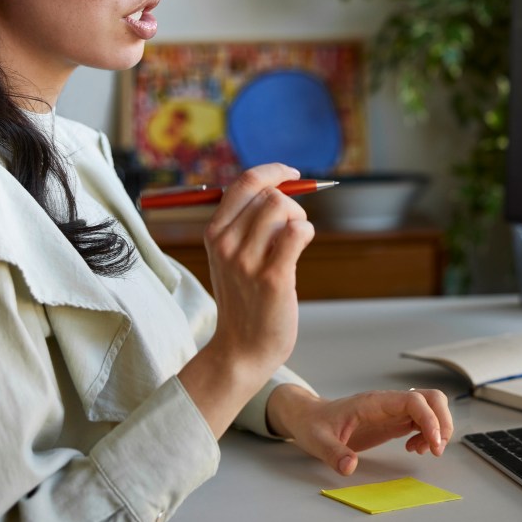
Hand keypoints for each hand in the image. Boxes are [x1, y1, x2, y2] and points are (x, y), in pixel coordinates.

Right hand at [194, 164, 314, 399]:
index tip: (291, 174)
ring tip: (294, 244)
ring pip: (284, 209)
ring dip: (299, 219)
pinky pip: (297, 232)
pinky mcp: (272, 278)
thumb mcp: (232, 256)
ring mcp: (247, 261)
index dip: (273, 172)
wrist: (242, 349)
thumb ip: (246, 223)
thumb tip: (278, 186)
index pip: (244, 183)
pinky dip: (306, 232)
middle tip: (293, 228)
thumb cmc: (245, 299)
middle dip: (291, 203)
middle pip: (269, 194)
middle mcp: (226, 244)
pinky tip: (302, 247)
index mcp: (215, 234)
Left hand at [266, 385, 453, 475]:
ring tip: (423, 450)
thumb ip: (334, 453)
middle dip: (442, 422)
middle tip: (435, 449)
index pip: (414, 400)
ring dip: (438, 429)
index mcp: (374, 402)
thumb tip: (350, 466)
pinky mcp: (394, 421)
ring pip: (431, 408)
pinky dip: (428, 434)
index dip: (429, 419)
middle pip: (431, 398)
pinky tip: (414, 448)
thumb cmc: (314, 423)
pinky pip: (422, 421)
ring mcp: (393, 410)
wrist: (310, 418)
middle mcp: (389, 403)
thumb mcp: (318, 440)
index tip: (433, 443)